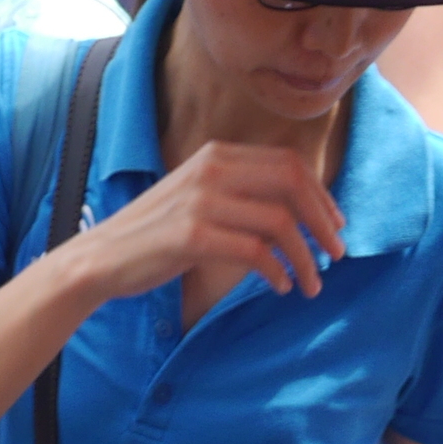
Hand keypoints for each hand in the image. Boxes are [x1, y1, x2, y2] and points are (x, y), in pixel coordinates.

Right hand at [67, 141, 343, 308]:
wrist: (104, 258)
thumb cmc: (156, 237)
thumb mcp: (200, 202)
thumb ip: (240, 197)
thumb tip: (292, 215)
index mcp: (217, 155)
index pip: (288, 163)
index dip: (321, 194)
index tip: (336, 226)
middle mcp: (212, 169)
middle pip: (292, 184)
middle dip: (323, 222)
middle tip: (338, 255)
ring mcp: (202, 200)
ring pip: (279, 221)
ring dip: (305, 257)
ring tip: (312, 285)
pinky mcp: (192, 235)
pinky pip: (254, 251)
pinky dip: (277, 272)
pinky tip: (281, 288)